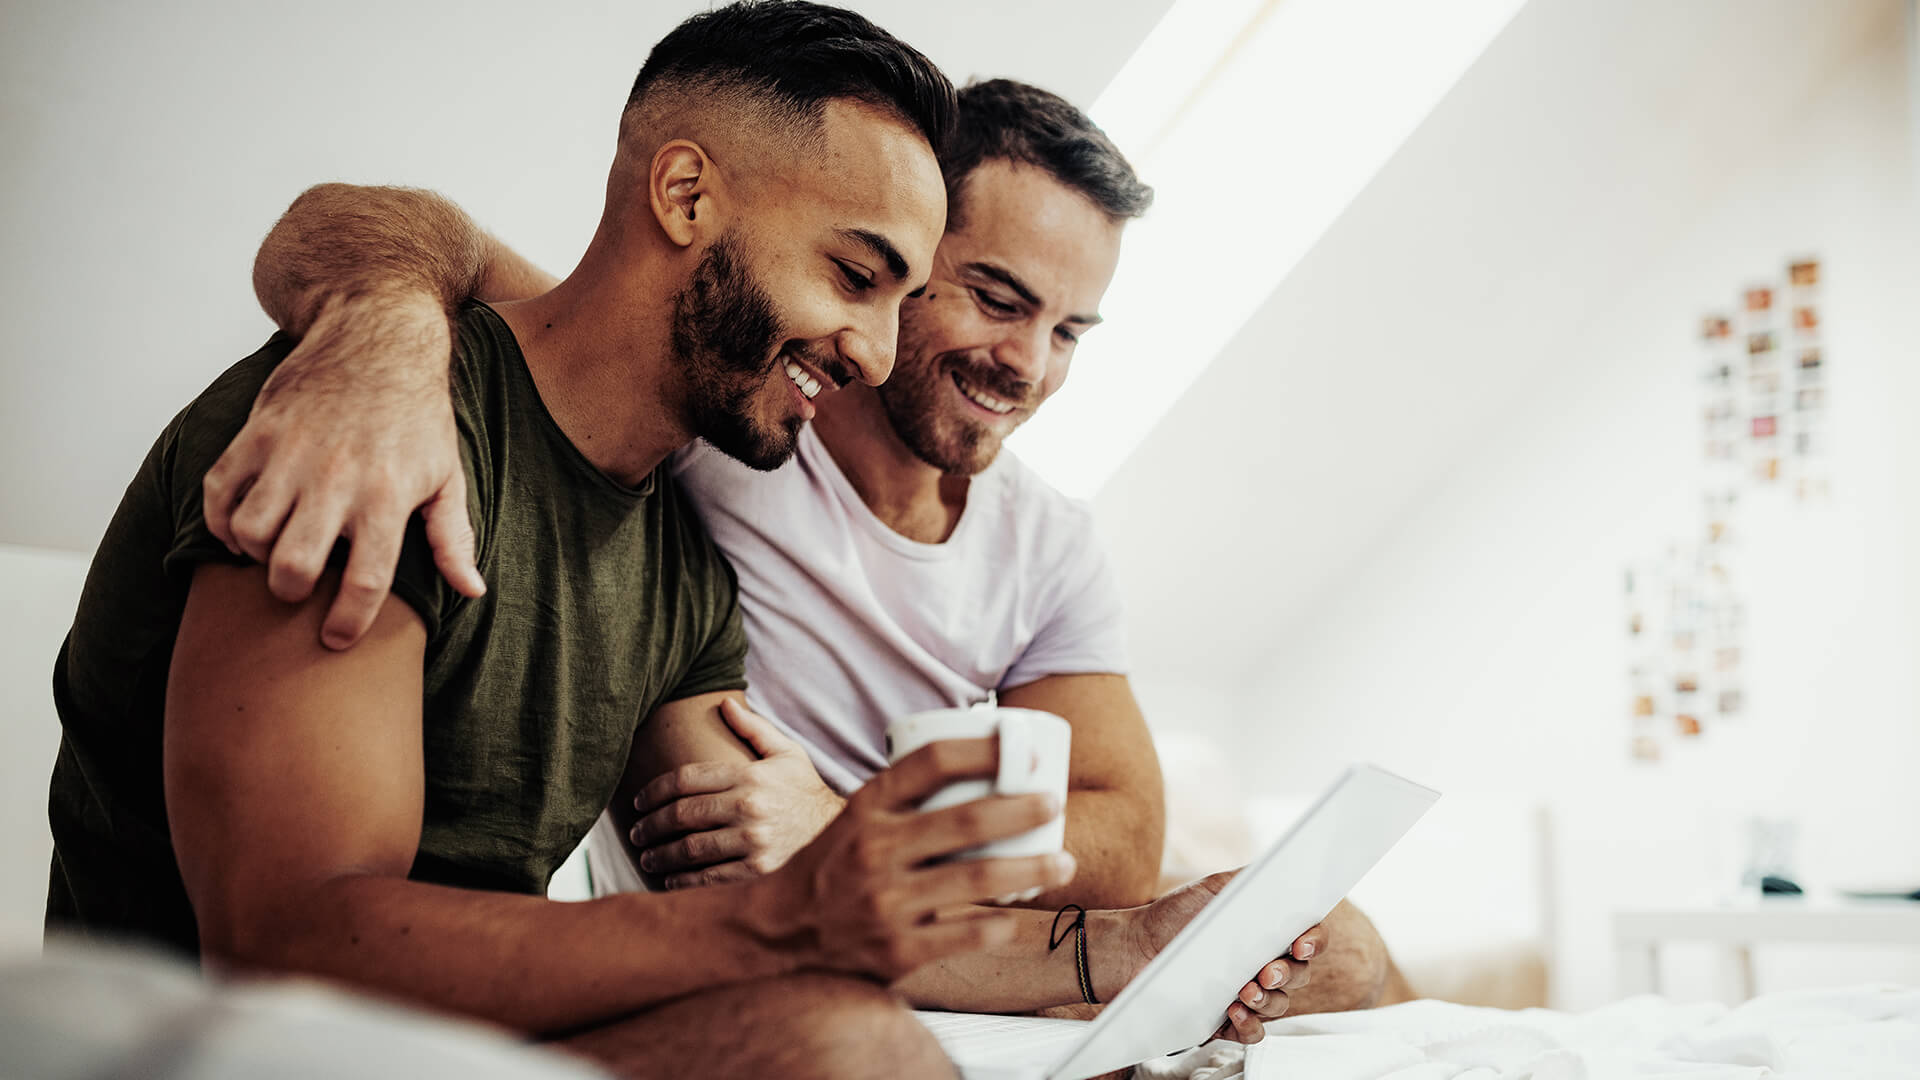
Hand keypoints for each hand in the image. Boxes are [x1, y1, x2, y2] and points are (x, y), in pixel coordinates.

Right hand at [202, 291, 485, 650]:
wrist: (377, 336)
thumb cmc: (417, 414)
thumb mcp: (447, 474)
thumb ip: (453, 538)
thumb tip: (471, 591)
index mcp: (388, 496)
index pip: (365, 582)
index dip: (347, 623)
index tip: (336, 638)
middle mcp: (336, 479)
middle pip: (293, 566)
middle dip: (290, 592)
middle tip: (299, 587)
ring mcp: (291, 454)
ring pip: (249, 532)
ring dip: (254, 554)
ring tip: (274, 549)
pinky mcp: (257, 433)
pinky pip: (219, 492)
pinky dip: (220, 520)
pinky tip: (242, 526)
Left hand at [631, 699, 846, 887]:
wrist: (839, 829)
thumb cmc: (804, 789)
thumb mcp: (786, 752)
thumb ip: (753, 728)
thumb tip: (724, 703)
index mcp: (749, 775)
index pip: (686, 779)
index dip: (654, 791)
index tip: (638, 801)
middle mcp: (748, 807)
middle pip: (682, 814)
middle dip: (651, 824)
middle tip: (637, 832)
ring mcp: (752, 841)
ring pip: (690, 848)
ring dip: (660, 854)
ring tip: (646, 857)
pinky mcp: (757, 870)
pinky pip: (709, 877)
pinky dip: (683, 879)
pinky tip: (669, 878)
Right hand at [746, 736, 1076, 982]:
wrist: (779, 934)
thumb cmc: (831, 868)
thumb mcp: (857, 818)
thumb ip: (906, 799)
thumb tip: (981, 767)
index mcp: (866, 808)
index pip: (930, 762)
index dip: (981, 749)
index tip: (1019, 746)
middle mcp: (874, 850)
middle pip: (965, 821)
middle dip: (1021, 810)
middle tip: (1054, 803)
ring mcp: (885, 901)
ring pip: (976, 881)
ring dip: (1030, 870)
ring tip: (1063, 863)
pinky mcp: (896, 949)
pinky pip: (965, 934)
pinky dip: (999, 925)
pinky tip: (1018, 917)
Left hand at [1118, 871, 1330, 1044]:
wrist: (1133, 947)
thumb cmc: (1173, 916)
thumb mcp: (1211, 889)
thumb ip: (1246, 881)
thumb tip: (1279, 872)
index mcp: (1267, 933)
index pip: (1309, 938)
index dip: (1314, 942)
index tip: (1301, 944)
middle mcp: (1263, 964)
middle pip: (1299, 975)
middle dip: (1288, 974)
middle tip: (1267, 971)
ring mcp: (1247, 994)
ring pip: (1279, 1005)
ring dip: (1268, 1000)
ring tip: (1244, 991)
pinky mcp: (1227, 1021)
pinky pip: (1253, 1033)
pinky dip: (1249, 1026)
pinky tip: (1232, 1012)